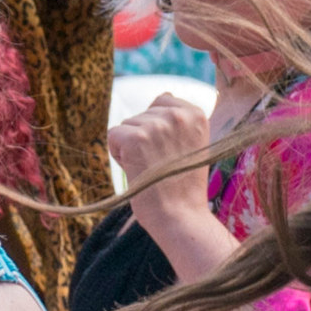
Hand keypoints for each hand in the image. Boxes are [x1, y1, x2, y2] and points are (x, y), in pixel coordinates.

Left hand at [108, 95, 214, 224]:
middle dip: (144, 138)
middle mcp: (178, 115)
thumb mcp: (193, 145)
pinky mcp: (136, 138)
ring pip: (126, 126)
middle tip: (161, 166)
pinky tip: (136, 170)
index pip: (162, 103)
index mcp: (196, 114)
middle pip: (142, 115)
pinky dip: (118, 155)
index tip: (172, 154)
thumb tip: (165, 94)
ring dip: (131, 148)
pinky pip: (113, 135)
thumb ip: (179, 121)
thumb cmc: (184, 187)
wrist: (181, 216)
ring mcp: (157, 125)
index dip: (159, 130)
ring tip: (150, 170)